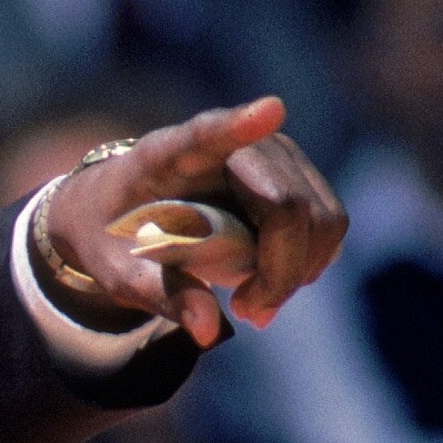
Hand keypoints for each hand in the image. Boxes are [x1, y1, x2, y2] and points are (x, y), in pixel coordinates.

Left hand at [39, 96, 345, 349]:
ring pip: (320, 215)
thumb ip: (162, 295)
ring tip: (253, 303)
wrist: (123, 209)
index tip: (269, 111)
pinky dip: (309, 262)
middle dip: (282, 271)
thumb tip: (209, 331)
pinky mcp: (295, 172)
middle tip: (247, 313)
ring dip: (298, 271)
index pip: (205, 136)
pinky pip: (327, 220)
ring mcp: (272, 153)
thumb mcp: (120, 274)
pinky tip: (273, 281)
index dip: (239, 125)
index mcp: (166, 156)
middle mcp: (232, 144)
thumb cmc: (114, 237)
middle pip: (288, 205)